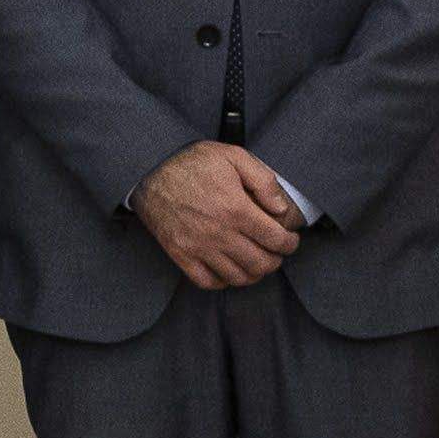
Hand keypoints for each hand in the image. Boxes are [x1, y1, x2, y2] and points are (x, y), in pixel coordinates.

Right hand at [133, 142, 303, 288]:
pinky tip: (229, 268)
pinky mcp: (180, 255)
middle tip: (275, 252)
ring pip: (238, 277)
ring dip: (254, 273)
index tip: (289, 239)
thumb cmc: (191, 163)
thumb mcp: (233, 156)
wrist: (148, 171)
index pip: (277, 240)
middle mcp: (219, 233)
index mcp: (236, 209)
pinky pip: (208, 282)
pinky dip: (224, 281)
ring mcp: (198, 247)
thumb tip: (282, 209)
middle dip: (276, 260)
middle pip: (261, 264)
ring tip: (256, 261)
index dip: (290, 243)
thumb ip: (264, 180)